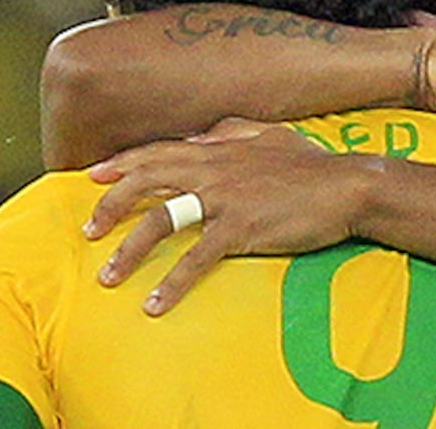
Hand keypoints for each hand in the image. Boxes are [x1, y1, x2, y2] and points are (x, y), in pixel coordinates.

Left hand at [83, 118, 367, 315]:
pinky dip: (171, 284)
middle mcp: (212, 170)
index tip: (93, 176)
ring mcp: (224, 200)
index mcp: (217, 148)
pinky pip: (195, 260)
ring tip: (108, 276)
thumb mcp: (270, 135)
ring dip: (128, 251)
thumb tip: (204, 133)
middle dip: (110, 205)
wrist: (347, 186)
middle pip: (145, 181)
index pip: (158, 151)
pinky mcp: (240, 230)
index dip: (122, 162)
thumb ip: (232, 131)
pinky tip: (154, 304)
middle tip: (88, 230)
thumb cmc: (312, 164)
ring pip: (160, 220)